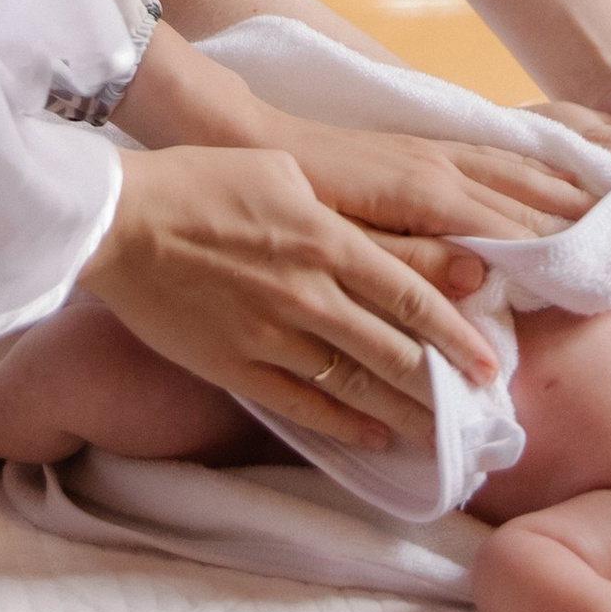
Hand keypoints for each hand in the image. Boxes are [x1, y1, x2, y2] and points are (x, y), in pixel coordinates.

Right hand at [79, 146, 496, 456]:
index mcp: (325, 239)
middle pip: (393, 351)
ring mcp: (271, 336)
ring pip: (354, 386)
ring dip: (402, 413)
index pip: (410, 294)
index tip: (489, 361)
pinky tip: (371, 437)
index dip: (455, 333)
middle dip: (443, 384)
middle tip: (482, 408)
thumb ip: (344, 213)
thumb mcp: (285, 174)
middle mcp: (308, 294)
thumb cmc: (201, 182)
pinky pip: (300, 404)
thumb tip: (393, 242)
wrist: (121, 220)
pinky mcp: (234, 366)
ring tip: (440, 434)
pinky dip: (341, 425)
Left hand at [276, 120, 590, 245]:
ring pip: (519, 171)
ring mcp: (437, 149)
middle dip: (580, 224)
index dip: (558, 259)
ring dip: (567, 192)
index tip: (604, 283)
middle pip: (527, 199)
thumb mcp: (347, 239)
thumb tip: (481, 273)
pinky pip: (499, 153)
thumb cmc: (296, 199)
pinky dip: (537, 165)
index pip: (511, 230)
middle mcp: (441, 164)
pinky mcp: (427, 145)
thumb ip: (413, 258)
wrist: (253, 140)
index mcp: (426, 192)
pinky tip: (557, 177)